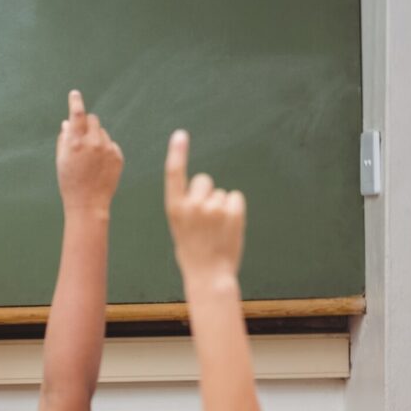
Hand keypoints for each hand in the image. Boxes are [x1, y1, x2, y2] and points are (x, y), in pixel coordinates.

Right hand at [56, 90, 123, 214]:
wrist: (88, 204)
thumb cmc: (70, 182)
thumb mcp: (61, 160)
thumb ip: (64, 139)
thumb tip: (68, 122)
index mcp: (76, 142)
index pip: (77, 114)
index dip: (75, 102)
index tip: (75, 94)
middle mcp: (93, 142)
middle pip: (93, 119)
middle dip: (87, 125)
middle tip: (82, 139)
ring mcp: (107, 149)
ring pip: (103, 132)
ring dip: (96, 138)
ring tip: (90, 159)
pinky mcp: (118, 156)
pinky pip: (111, 144)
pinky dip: (105, 150)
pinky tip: (99, 166)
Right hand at [164, 130, 245, 282]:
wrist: (209, 276)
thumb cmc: (193, 253)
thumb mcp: (180, 228)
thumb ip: (188, 206)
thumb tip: (205, 189)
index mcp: (174, 209)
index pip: (174, 175)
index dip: (177, 153)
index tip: (180, 135)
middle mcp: (192, 205)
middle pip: (203, 180)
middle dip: (206, 192)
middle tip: (206, 218)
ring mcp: (214, 208)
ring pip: (221, 193)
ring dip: (221, 207)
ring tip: (217, 230)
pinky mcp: (233, 211)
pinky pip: (235, 198)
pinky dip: (234, 210)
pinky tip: (228, 228)